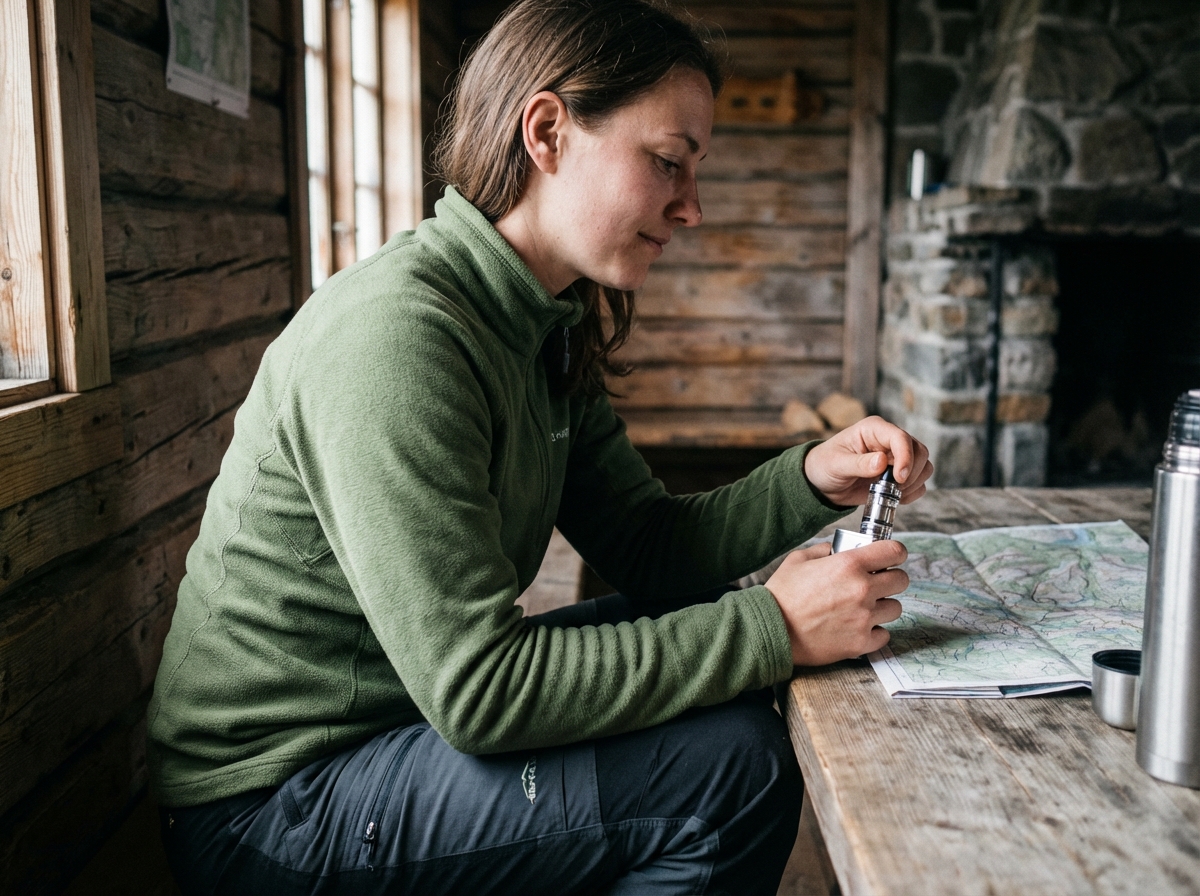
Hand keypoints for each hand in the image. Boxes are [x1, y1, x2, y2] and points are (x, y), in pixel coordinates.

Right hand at [764, 540, 907, 665]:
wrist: (770, 630)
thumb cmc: (781, 594)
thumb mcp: (798, 560)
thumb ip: (824, 550)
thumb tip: (838, 550)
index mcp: (849, 565)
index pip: (895, 551)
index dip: (895, 552)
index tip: (890, 557)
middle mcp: (862, 590)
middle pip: (901, 580)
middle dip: (890, 578)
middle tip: (876, 583)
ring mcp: (863, 619)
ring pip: (895, 608)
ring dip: (882, 606)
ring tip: (863, 608)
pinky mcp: (860, 643)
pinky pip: (884, 635)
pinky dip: (874, 631)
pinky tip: (858, 627)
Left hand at [804, 416, 932, 506]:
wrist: (822, 483)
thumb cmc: (824, 465)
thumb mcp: (836, 464)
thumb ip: (858, 463)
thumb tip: (882, 461)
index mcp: (874, 430)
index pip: (901, 438)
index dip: (906, 457)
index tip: (899, 478)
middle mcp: (889, 441)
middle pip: (920, 451)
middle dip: (911, 473)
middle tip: (891, 488)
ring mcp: (896, 457)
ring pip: (924, 466)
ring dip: (913, 483)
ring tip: (889, 492)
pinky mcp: (899, 474)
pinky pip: (919, 483)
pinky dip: (912, 493)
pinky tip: (894, 497)